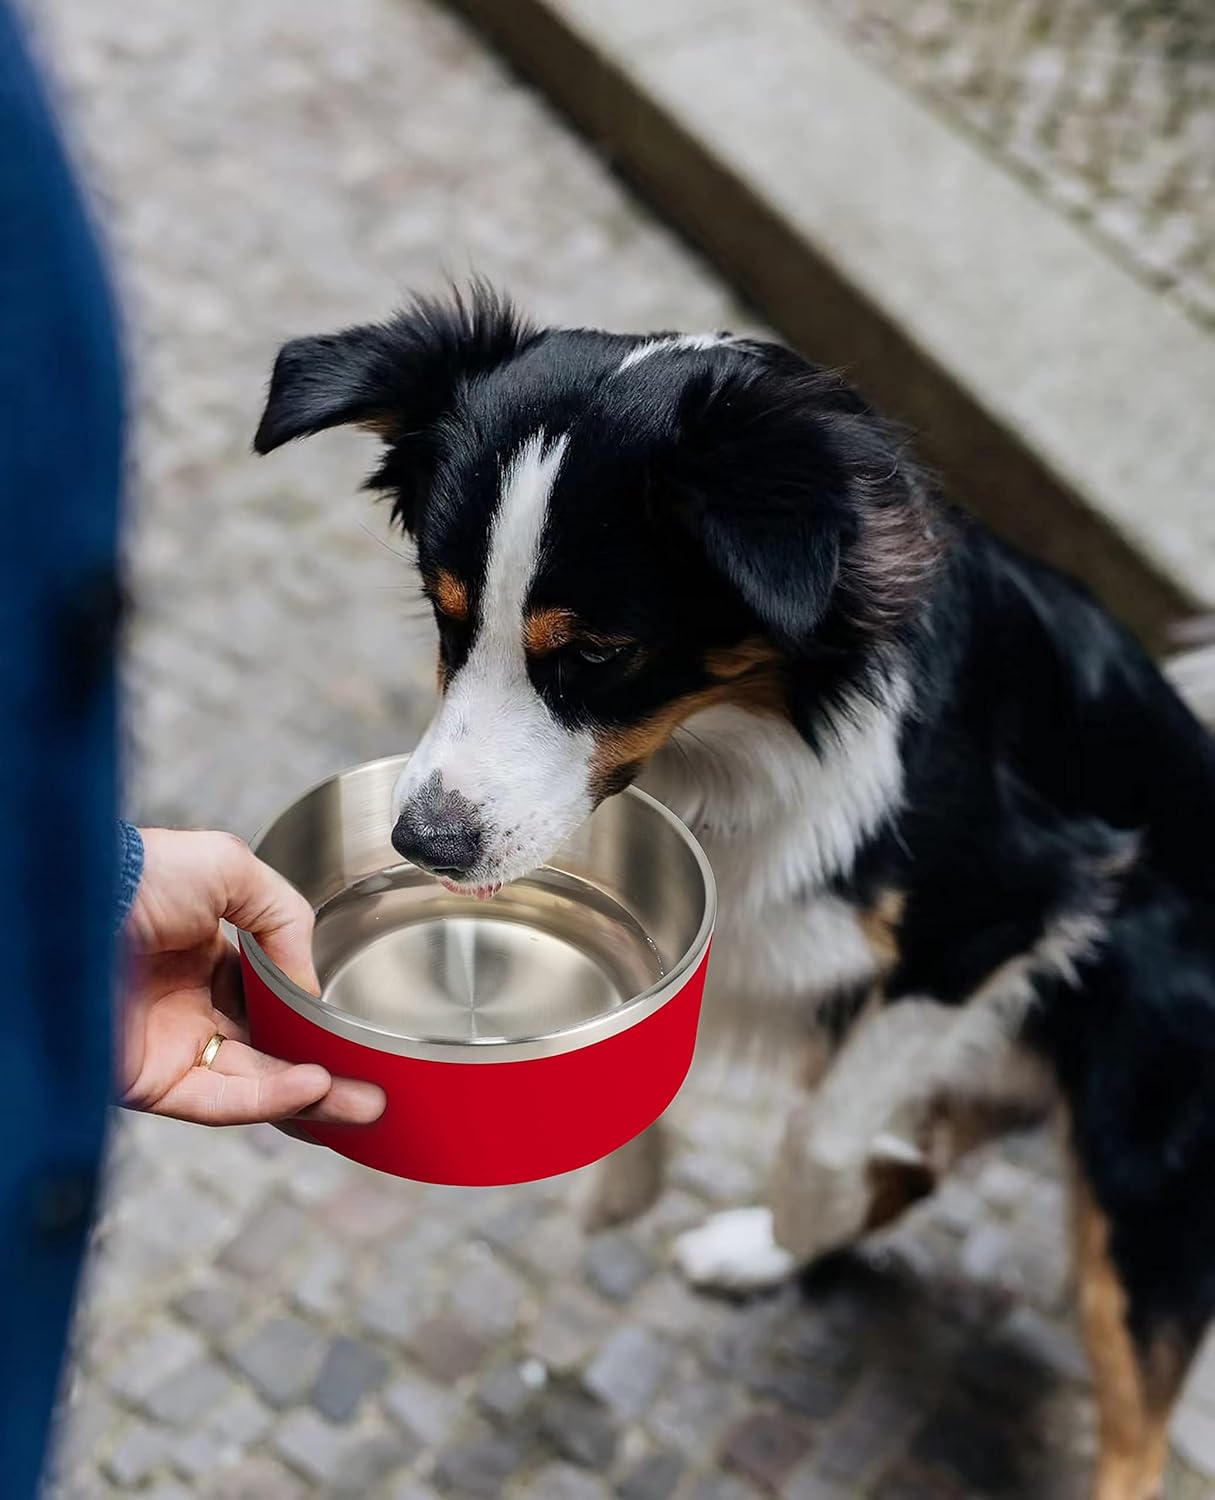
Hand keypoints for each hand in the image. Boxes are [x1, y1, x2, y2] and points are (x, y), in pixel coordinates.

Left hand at [119, 828, 384, 1127]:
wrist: (71, 901)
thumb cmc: (138, 874)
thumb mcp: (231, 867)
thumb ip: (286, 918)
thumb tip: (311, 985)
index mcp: (200, 954)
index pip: (268, 997)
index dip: (312, 1016)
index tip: (355, 1029)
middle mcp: (185, 1006)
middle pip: (269, 1051)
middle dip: (326, 1071)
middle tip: (377, 1085)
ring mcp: (169, 1046)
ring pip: (254, 1084)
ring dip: (312, 1096)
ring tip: (364, 1102)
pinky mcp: (150, 1081)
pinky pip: (220, 1100)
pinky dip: (270, 1098)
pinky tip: (314, 1087)